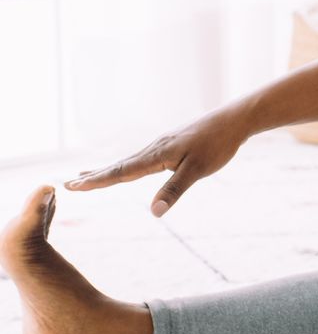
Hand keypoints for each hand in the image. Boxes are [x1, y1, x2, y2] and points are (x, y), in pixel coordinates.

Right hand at [63, 105, 249, 216]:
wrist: (233, 121)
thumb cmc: (217, 145)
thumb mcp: (197, 170)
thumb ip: (175, 190)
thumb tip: (154, 212)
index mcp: (157, 155)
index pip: (121, 172)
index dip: (97, 182)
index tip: (72, 187)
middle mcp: (154, 149)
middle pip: (119, 166)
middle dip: (94, 177)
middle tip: (68, 185)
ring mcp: (162, 145)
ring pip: (128, 161)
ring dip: (106, 170)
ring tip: (86, 176)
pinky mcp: (171, 144)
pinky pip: (141, 158)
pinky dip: (125, 165)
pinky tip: (127, 167)